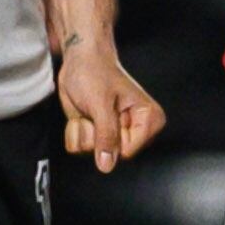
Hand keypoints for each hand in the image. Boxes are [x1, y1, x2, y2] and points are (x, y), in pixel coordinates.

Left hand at [57, 34, 162, 171]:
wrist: (80, 59)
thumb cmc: (96, 72)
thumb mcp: (101, 104)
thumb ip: (107, 135)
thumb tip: (107, 166)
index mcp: (148, 120)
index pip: (127, 151)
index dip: (109, 137)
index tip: (106, 115)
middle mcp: (135, 131)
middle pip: (111, 155)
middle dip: (94, 135)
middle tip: (94, 112)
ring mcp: (116, 134)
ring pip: (93, 153)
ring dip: (83, 131)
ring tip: (88, 110)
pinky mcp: (98, 134)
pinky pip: (80, 149)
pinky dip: (75, 131)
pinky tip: (82, 114)